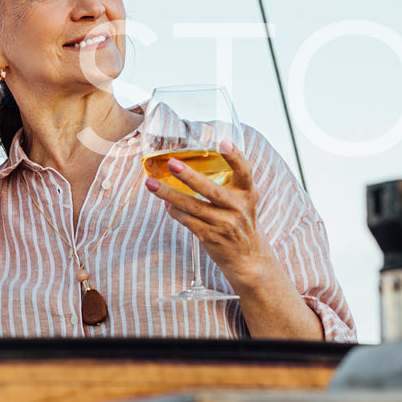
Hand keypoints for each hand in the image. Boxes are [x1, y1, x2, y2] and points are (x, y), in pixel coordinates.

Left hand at [143, 139, 273, 288]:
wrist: (249, 259)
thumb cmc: (241, 223)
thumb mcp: (243, 201)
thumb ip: (228, 184)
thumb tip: (191, 166)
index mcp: (247, 194)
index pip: (244, 171)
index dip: (235, 156)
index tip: (223, 142)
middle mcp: (237, 208)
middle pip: (211, 190)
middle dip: (190, 176)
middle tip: (172, 164)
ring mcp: (224, 224)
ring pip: (193, 207)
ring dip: (170, 195)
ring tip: (151, 184)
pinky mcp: (211, 237)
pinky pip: (188, 221)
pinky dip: (174, 212)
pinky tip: (165, 204)